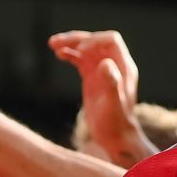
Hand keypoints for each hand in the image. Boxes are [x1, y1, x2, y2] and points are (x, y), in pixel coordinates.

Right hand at [49, 29, 147, 163]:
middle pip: (95, 41)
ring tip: (52, 44)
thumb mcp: (112, 104)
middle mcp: (114, 65)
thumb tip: (104, 63)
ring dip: (70, 44)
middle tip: (57, 42)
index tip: (80, 50)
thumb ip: (111, 83)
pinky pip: (80, 59)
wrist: (115, 137)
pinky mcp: (91, 78)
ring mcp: (102, 70)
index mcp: (123, 67)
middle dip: (77, 39)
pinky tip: (58, 54)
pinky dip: (69, 54)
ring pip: (86, 49)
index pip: (110, 41)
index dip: (94, 41)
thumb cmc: (115, 123)